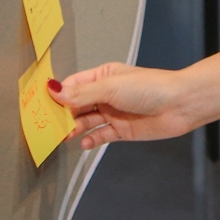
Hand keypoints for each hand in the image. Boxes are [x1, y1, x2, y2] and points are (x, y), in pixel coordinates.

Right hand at [50, 62, 197, 149]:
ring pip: (86, 121)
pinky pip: (100, 136)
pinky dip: (90, 140)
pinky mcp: (121, 130)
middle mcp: (106, 94)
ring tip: (62, 136)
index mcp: (103, 76)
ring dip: (73, 128)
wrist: (179, 104)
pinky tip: (82, 143)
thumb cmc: (149, 87)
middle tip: (46, 125)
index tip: (40, 105)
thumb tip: (53, 89)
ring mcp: (113, 112)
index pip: (73, 85)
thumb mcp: (111, 87)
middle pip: (76, 105)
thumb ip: (81, 93)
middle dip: (62, 114)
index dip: (57, 95)